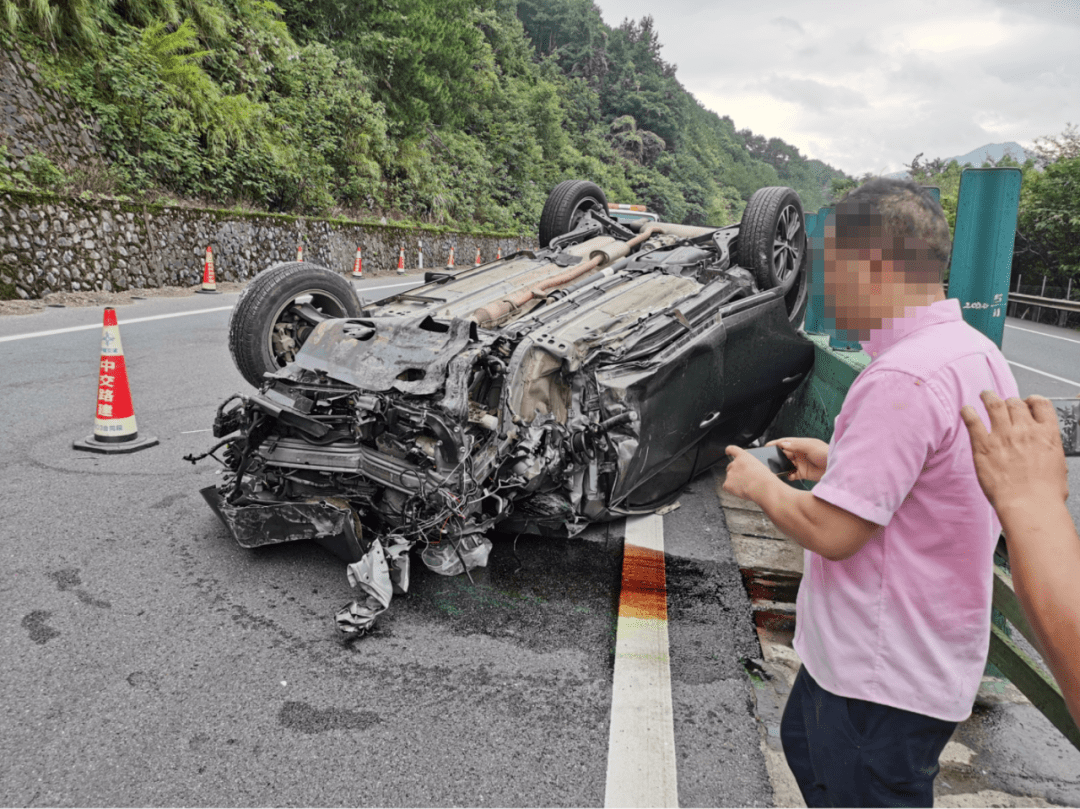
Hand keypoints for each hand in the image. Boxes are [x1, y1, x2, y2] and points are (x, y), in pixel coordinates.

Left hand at [723, 445, 778, 501]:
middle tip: (743, 478)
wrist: (762, 487)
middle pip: (730, 466)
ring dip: (735, 481)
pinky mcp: (727, 484)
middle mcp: (735, 463)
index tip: (727, 451)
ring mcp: (730, 473)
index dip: (729, 450)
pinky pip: (727, 487)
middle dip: (735, 472)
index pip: (732, 449)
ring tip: (746, 486)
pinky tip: (741, 491)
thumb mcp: (760, 466)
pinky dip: (732, 490)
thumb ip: (751, 466)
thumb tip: (749, 472)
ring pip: (730, 477)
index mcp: (743, 457)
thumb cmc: (765, 478)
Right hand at [765, 436, 828, 481]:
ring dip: (782, 467)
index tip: (767, 446)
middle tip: (771, 460)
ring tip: (779, 469)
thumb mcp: (811, 446)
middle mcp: (799, 453)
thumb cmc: (827, 454)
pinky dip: (789, 475)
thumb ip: (796, 445)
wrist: (837, 468)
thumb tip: (783, 443)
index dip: (776, 444)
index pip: (786, 442)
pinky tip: (789, 476)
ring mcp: (800, 463)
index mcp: (801, 444)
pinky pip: (792, 474)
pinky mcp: (803, 473)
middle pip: (784, 454)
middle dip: (777, 457)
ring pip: (786, 465)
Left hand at [960, 391, 1068, 514]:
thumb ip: (1049, 451)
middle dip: (1009, 402)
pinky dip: (967, 412)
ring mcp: (1003, 435)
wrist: (1029, 505)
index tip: (1026, 402)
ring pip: (994, 404)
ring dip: (988, 397)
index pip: (1040, 404)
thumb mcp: (1058, 466)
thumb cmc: (1045, 493)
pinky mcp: (983, 445)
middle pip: (1015, 403)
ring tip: (984, 395)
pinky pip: (972, 421)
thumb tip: (1045, 452)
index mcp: (1047, 434)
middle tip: (1003, 404)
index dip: (1032, 400)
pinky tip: (965, 410)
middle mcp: (1025, 429)